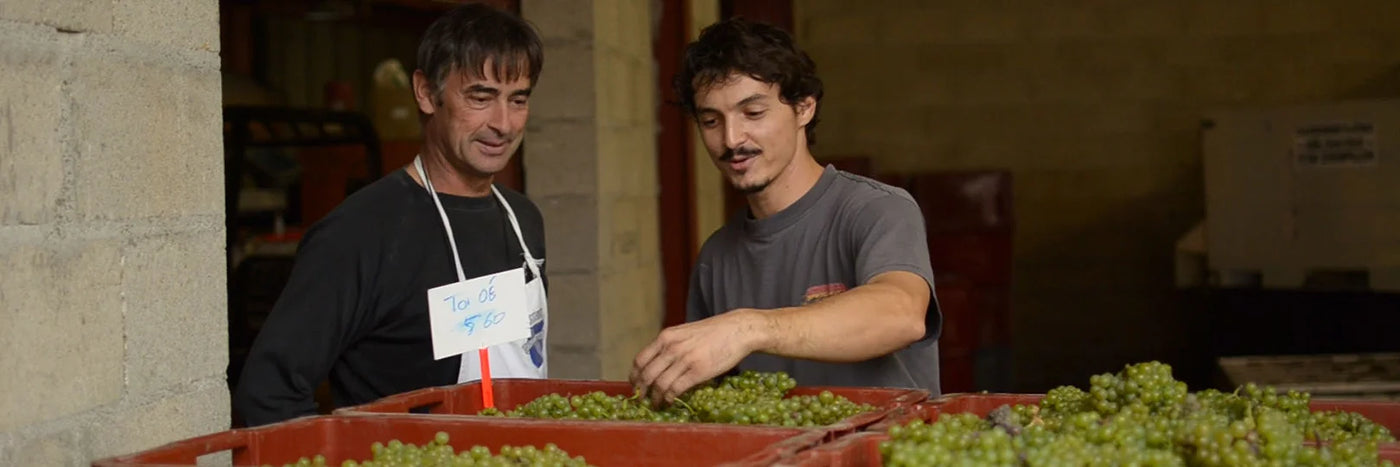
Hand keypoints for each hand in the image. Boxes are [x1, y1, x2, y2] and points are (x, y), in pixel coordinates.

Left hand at [629, 310, 767, 404]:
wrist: (737, 330)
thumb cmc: (712, 332)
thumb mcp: (685, 333)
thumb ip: (670, 346)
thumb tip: (657, 365)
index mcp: (666, 337)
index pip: (640, 360)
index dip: (634, 376)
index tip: (634, 385)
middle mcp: (671, 348)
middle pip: (646, 375)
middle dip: (641, 391)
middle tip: (642, 399)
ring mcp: (684, 359)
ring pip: (659, 384)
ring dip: (655, 398)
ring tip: (656, 404)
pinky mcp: (698, 371)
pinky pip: (676, 389)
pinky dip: (669, 398)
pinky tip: (670, 401)